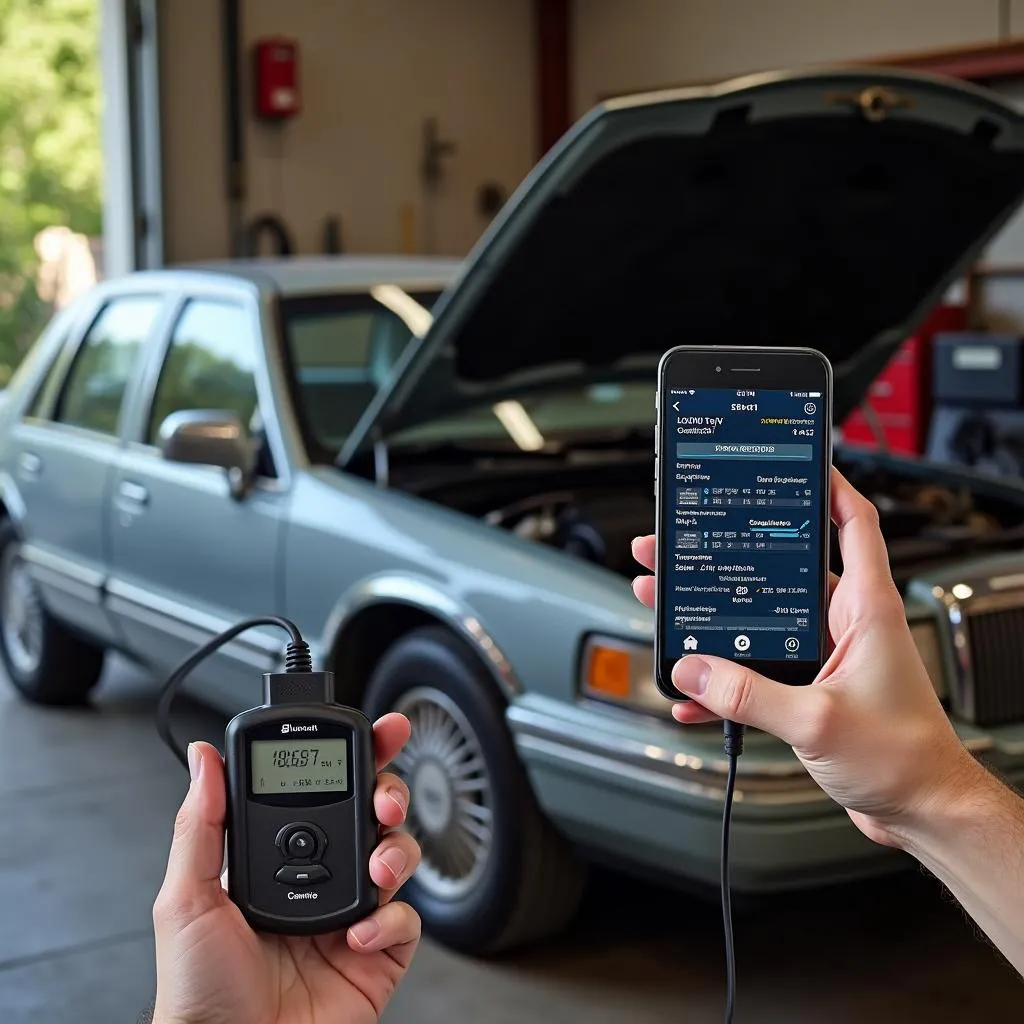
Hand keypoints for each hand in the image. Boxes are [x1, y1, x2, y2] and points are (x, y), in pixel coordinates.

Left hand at [151, 713, 419, 1023]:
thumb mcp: (186, 899)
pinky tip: (357, 935)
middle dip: (389, 794)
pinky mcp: (376, 956)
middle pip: (372, 814)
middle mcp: (320, 880)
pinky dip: (390, 921)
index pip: (322, 791)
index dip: (354, 759)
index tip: (378, 731)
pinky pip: (407, 922)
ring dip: (396, 853)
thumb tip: (203, 758)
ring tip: (376, 870)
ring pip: (398, 857)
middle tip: (384, 799)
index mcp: (279, 858)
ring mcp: (350, 916)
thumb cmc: (198, 993)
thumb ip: (200, 824)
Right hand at [632, 467, 979, 847]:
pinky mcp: (810, 689)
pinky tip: (693, 690)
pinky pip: (755, 671)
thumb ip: (751, 694)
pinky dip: (723, 680)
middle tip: (681, 545)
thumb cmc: (904, 758)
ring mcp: (825, 655)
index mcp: (864, 610)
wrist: (921, 811)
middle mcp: (844, 624)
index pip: (853, 524)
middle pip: (778, 571)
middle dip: (726, 556)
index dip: (827, 486)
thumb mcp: (818, 721)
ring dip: (713, 617)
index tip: (793, 463)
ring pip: (758, 620)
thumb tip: (695, 668)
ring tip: (668, 603)